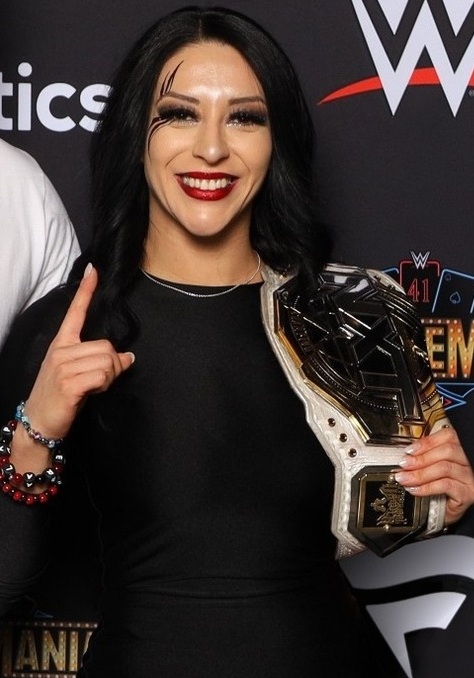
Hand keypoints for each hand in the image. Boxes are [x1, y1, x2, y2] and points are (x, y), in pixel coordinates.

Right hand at [24, 264, 134, 439]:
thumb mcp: (78, 373)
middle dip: (113, 365)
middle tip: (102, 380)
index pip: (75, 312)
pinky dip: (105, 385)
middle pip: (106, 346)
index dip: (86, 291)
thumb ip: (100, 361)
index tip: (93, 270)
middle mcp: (61, 351)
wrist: (39, 421)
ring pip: (107, 361)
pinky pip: (102, 376)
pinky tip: (94, 392)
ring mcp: (63, 367)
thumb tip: (128, 357)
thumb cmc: (60, 396)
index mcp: (61, 343)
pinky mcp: (69, 384)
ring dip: (110, 377)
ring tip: (96, 387)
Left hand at [394, 426, 473, 525]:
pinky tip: (415, 489)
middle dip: (421, 458)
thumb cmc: (439, 490)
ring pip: (444, 468)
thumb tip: (406, 454)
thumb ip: (424, 457)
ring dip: (420, 473)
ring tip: (405, 479)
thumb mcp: (431, 469)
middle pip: (447, 451)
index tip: (409, 450)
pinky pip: (445, 485)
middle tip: (404, 464)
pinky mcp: (468, 493)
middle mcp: (468, 461)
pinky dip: (426, 487)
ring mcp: (469, 477)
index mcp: (459, 451)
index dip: (427, 442)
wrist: (443, 514)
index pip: (448, 437)